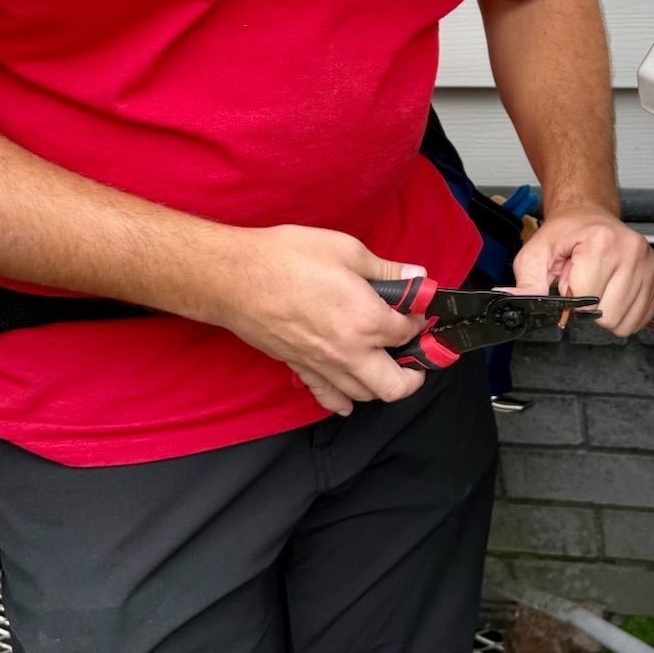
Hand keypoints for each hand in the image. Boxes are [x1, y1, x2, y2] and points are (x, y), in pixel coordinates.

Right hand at [205, 224, 427, 415]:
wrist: (235, 278)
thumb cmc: (288, 258)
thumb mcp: (346, 250)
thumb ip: (386, 268)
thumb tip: (416, 275)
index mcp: (367, 320)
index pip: (408, 331)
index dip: (418, 319)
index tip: (417, 309)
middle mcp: (350, 352)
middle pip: (396, 385)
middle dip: (414, 374)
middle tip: (415, 355)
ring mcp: (323, 365)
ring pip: (365, 396)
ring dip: (381, 384)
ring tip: (385, 365)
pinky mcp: (300, 368)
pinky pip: (327, 399)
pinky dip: (343, 402)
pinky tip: (349, 398)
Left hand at [511, 204, 653, 337]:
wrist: (589, 214)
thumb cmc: (567, 232)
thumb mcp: (536, 252)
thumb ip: (526, 281)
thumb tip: (516, 301)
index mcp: (601, 242)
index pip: (585, 301)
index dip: (570, 301)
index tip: (568, 283)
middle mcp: (631, 251)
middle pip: (607, 315)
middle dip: (589, 308)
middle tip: (584, 283)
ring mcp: (649, 265)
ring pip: (624, 322)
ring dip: (606, 312)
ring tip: (598, 285)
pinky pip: (640, 319)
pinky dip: (623, 314)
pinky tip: (613, 292)